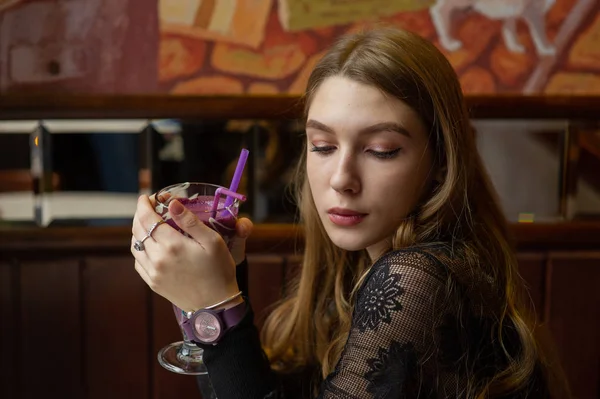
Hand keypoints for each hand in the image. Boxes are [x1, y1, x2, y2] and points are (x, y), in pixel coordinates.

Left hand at [131, 195, 248, 311]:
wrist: (215, 305)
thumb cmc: (219, 271)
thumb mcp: (213, 241)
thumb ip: (190, 221)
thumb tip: (172, 204)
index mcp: (172, 245)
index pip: (148, 218)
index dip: (144, 204)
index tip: (148, 196)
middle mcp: (158, 258)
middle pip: (138, 229)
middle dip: (141, 214)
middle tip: (149, 206)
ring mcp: (153, 272)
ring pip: (135, 245)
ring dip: (138, 230)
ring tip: (149, 223)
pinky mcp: (153, 283)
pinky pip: (138, 261)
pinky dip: (140, 248)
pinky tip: (149, 244)